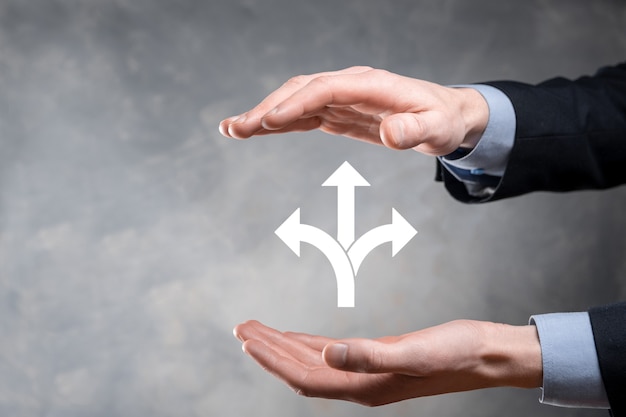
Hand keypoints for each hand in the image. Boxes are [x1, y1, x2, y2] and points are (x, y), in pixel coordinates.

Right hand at [219, 66, 488, 155]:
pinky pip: (302, 115)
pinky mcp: (337, 112)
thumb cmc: (442, 121)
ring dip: (263, 115)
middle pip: (300, 90)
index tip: (268, 121)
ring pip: (295, 101)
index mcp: (370, 84)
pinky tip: (256, 131)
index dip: (296, 103)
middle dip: (267, 108)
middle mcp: (350, 85)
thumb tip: (391, 134)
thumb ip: (414, 131)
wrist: (445, 115)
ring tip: (231, 130)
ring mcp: (341, 98)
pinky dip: (278, 123)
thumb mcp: (437, 129)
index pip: (324, 89)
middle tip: (235, 129)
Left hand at [233, 319, 541, 405]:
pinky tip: (297, 337)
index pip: (304, 375)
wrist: (486, 355)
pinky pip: (331, 355)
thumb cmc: (458, 353)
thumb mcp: (416, 352)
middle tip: (241, 329)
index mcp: (365, 386)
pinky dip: (308, 344)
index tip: (245, 339)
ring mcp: (367, 373)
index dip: (271, 358)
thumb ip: (370, 355)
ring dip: (283, 347)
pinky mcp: (376, 359)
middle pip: (301, 369)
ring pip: (313, 362)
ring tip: (257, 331)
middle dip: (268, 350)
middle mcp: (360, 383)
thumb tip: (326, 353)